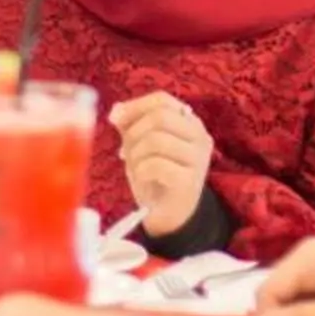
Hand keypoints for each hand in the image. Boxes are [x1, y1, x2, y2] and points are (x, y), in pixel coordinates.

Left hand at [108, 92, 212, 236]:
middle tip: (125, 151)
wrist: (169, 216)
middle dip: (134, 133)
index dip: (135, 106)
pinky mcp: (190, 181)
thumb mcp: (140, 145)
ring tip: (135, 167)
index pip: (163, 100)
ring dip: (135, 154)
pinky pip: (156, 165)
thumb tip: (116, 111)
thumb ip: (130, 124)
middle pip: (160, 116)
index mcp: (189, 123)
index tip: (114, 119)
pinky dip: (140, 171)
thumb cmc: (155, 176)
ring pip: (156, 140)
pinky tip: (142, 179)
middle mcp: (200, 137)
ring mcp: (198, 159)